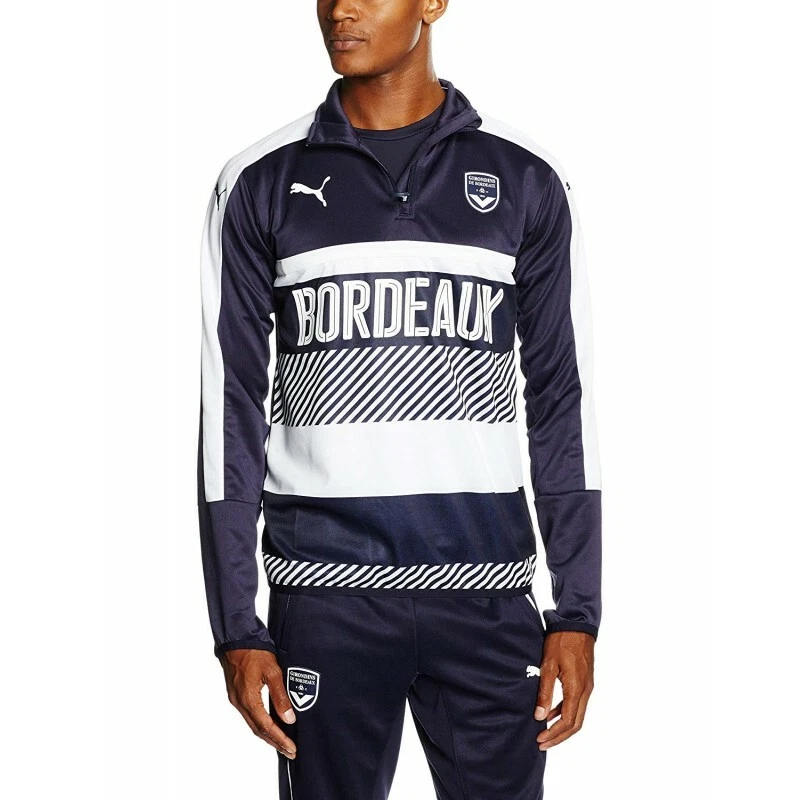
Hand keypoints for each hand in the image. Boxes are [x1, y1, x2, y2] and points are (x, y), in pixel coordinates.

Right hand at [221, 649, 297, 758]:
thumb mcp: (272, 671)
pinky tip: (270, 726)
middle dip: (275, 742)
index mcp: (248, 698)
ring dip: (268, 735)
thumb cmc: (254, 652)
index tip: (291, 748)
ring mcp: (236, 699)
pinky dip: (261, 724)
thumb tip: (289, 718)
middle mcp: (240, 703)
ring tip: (282, 744)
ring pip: (253, 724)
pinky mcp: (236, 695)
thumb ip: (280, 695)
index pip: (266, 726)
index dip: (280, 739)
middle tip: (290, 751)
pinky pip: (249, 716)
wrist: (235, 639)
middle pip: (258, 730)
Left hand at [534, 631, 594, 749]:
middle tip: (542, 743)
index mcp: (577, 689)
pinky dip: (565, 712)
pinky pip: (577, 704)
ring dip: (562, 726)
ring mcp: (587, 686)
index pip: (568, 722)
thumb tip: (539, 715)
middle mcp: (585, 691)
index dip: (554, 734)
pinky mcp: (585, 681)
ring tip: (545, 732)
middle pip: (575, 724)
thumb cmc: (561, 641)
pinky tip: (551, 713)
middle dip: (559, 736)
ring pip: (578, 715)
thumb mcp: (548, 665)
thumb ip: (545, 692)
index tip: (540, 740)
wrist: (577, 624)